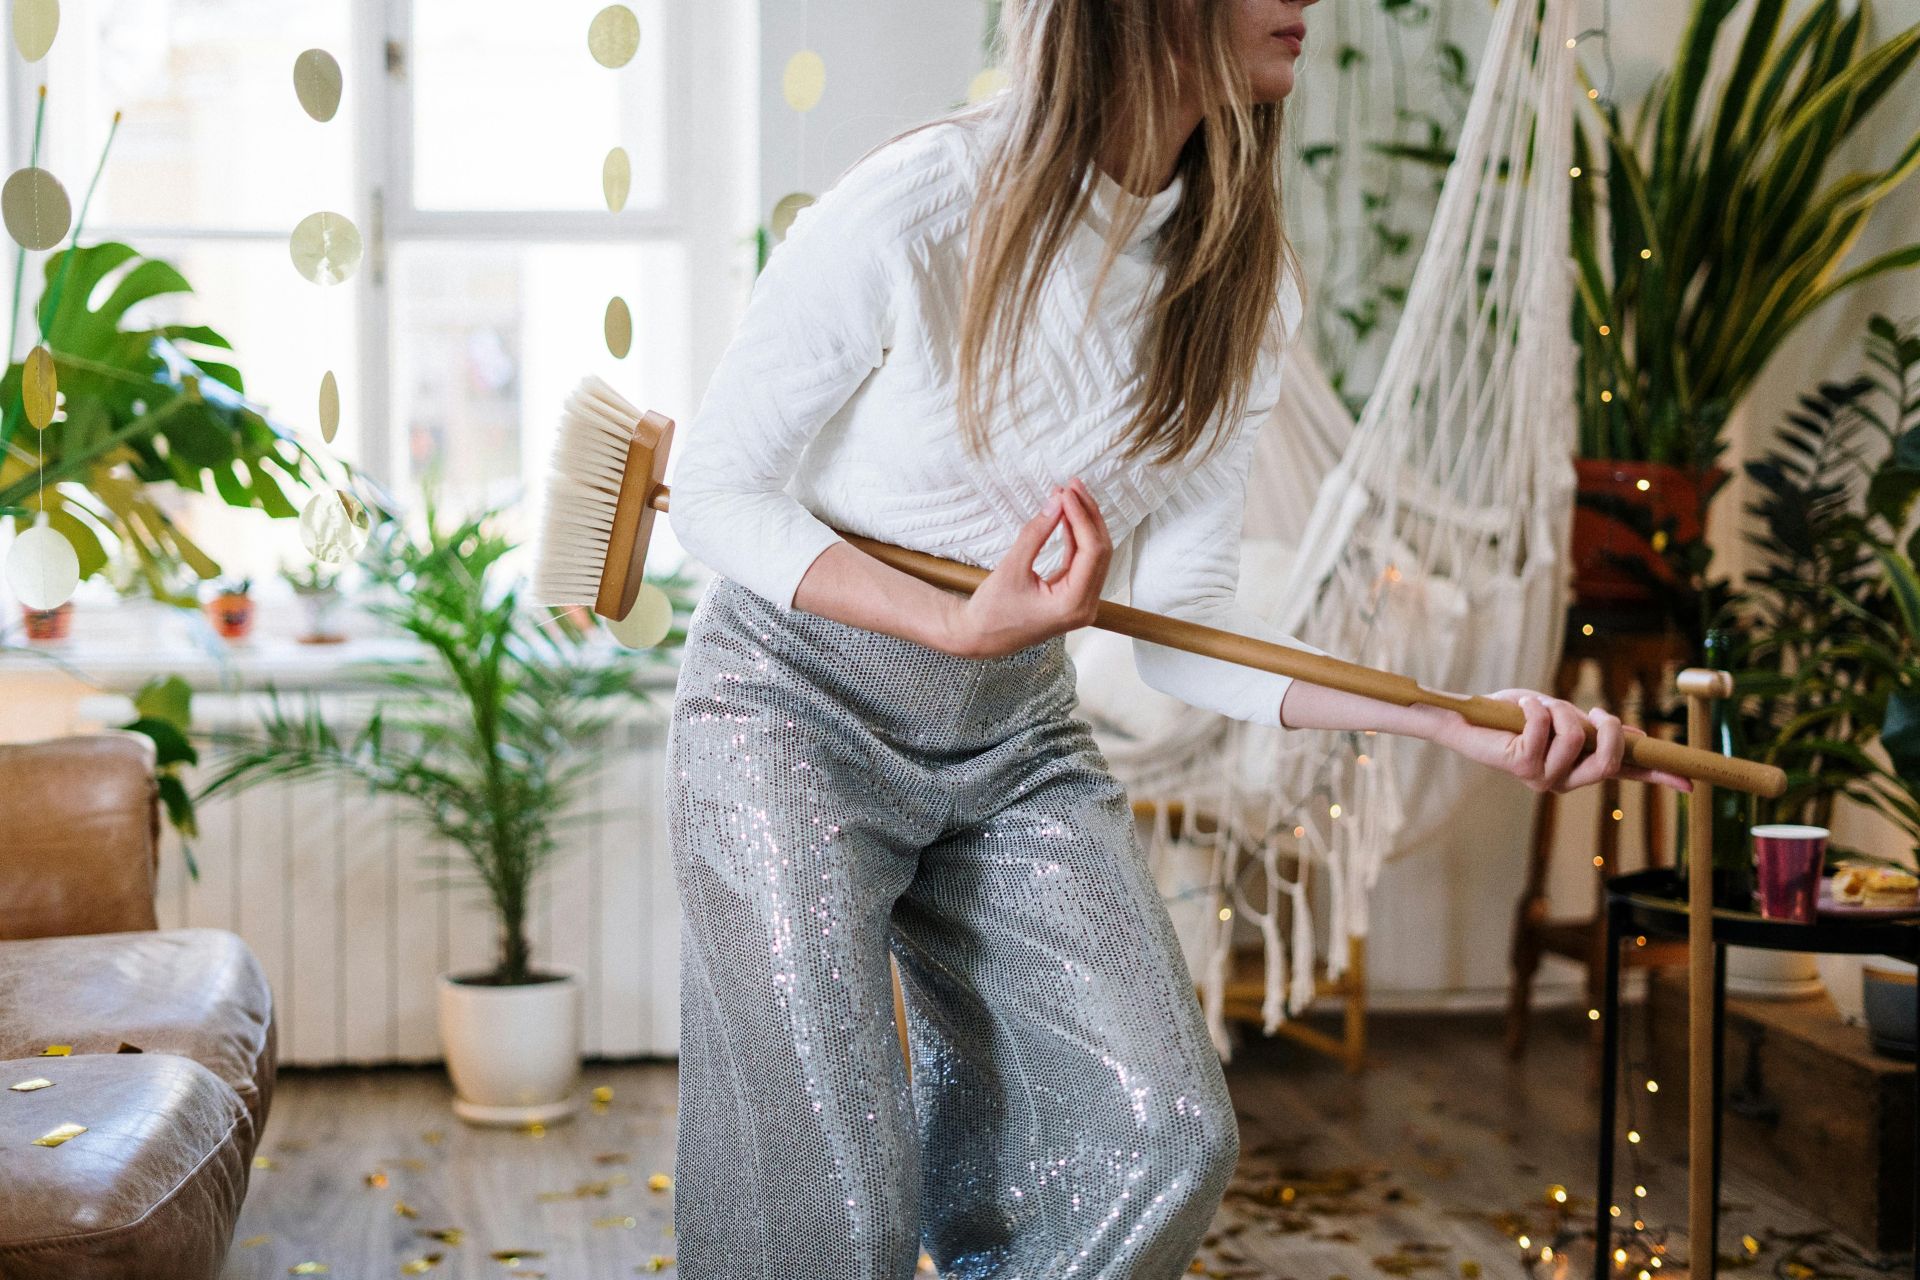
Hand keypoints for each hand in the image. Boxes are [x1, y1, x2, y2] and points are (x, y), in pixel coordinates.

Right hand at [942, 476, 1112, 658]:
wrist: (980, 636)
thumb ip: (1036, 534)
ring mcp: (1082, 604)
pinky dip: (1076, 537)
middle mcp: (1085, 607)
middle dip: (1088, 515)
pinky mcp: (1074, 597)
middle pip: (1100, 552)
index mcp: (1073, 605)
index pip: (1091, 552)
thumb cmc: (992, 609)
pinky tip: (1068, 516)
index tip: (1067, 492)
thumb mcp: (1012, 567)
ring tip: (1069, 495)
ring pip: (1095, 555)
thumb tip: (1057, 501)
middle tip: (1072, 486)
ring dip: (1084, 523)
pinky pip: (1083, 562)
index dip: (1082, 517)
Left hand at [1428, 688, 1693, 793]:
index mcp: (1581, 767)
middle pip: (1610, 762)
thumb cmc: (1515, 715)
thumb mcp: (1564, 717)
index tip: (1689, 781)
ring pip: (1576, 739)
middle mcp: (1565, 780)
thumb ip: (1594, 730)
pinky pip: (1544, 729)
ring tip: (1539, 707)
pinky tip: (1522, 707)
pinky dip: (1536, 708)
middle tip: (1594, 712)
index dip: (1658, 776)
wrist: (1469, 718)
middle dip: (1611, 729)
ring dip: (1560, 711)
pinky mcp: (1521, 765)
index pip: (1627, 774)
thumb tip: (1635, 739)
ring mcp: (1543, 777)